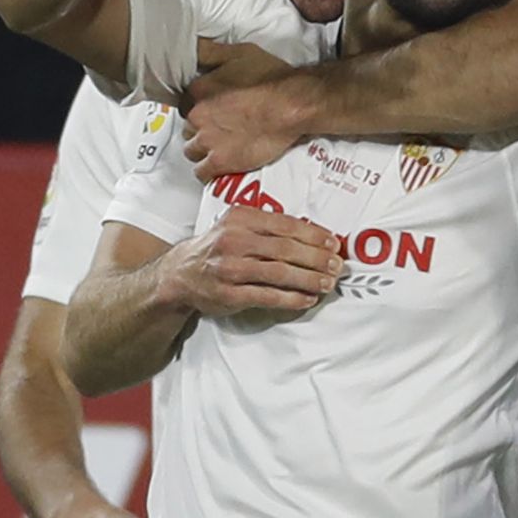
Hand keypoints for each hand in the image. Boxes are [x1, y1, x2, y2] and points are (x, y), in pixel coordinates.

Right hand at [158, 205, 341, 316]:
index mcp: (241, 218)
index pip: (286, 225)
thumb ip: (269, 227)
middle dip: (317, 258)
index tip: (334, 244)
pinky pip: (267, 296)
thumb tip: (315, 236)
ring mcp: (229, 268)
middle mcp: (234, 241)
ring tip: (327, 283)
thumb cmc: (219, 248)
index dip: (314, 235)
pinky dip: (291, 298)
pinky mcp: (228, 294)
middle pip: (286, 249)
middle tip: (337, 266)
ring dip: (309, 280)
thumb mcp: (237, 225)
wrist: (180, 274)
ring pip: (279, 273)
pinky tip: (307, 299)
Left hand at [184, 40, 305, 179]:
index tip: (214, 111)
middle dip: (202, 129)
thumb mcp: (240, 52)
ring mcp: (208, 141)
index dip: (201, 108)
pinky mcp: (220, 161)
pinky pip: (201, 172)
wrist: (293, 105)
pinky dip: (208, 171)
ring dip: (204, 150)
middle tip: (222, 129)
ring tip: (223, 148)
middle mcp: (198, 116)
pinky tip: (220, 165)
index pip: (187, 104)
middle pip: (188, 128)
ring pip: (192, 150)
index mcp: (198, 90)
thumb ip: (210, 51)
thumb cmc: (271, 77)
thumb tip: (192, 48)